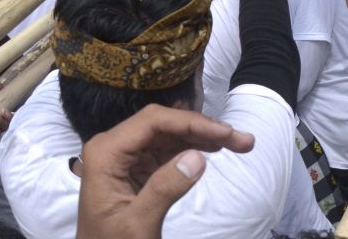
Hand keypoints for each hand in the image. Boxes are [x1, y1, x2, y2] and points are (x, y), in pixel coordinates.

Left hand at [75, 104, 254, 238]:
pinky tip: (215, 149)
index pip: (152, 122)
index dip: (192, 122)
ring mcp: (126, 155)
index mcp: (106, 153)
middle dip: (203, 128)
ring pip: (169, 133)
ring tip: (239, 143)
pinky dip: (193, 147)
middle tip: (241, 139)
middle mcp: (114, 146)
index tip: (225, 133)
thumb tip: (197, 157)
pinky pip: (167, 148)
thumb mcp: (137, 226)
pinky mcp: (137, 166)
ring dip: (203, 136)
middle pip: (164, 123)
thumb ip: (164, 190)